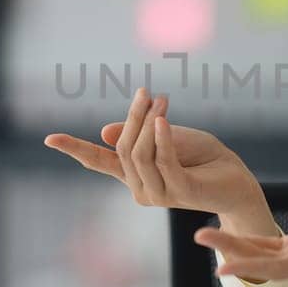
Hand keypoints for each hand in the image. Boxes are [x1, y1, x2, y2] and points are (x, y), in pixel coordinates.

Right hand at [43, 87, 262, 214]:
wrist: (238, 180)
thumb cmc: (206, 159)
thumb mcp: (170, 137)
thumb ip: (141, 134)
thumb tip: (105, 132)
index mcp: (136, 175)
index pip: (99, 162)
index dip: (75, 149)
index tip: (49, 138)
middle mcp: (141, 189)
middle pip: (123, 148)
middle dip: (132, 117)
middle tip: (146, 92)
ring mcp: (160, 194)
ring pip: (139, 154)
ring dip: (148, 122)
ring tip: (161, 100)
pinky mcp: (181, 193)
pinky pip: (163, 161)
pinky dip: (161, 138)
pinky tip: (162, 119)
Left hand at [195, 193, 287, 286]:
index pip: (276, 267)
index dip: (246, 263)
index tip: (219, 264)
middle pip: (262, 262)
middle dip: (230, 250)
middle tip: (198, 235)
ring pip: (265, 256)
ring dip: (236, 246)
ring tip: (206, 234)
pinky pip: (275, 249)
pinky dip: (253, 242)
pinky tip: (234, 235)